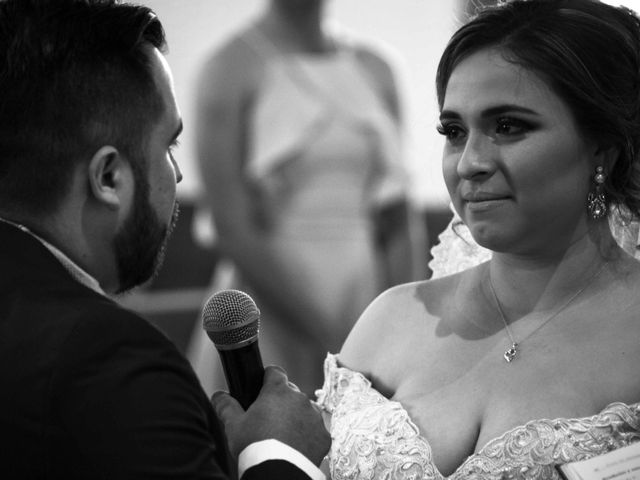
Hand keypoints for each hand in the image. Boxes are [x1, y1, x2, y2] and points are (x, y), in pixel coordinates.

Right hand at [211, 365, 330, 465]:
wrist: (278, 472)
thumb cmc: (254, 446)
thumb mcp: (234, 425)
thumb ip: (226, 406)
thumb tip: (218, 395)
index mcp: (278, 391)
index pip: (275, 372)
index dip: (268, 377)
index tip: (263, 386)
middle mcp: (299, 398)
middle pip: (291, 392)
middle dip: (281, 401)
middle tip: (269, 419)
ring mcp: (314, 416)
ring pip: (305, 409)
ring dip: (296, 416)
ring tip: (282, 435)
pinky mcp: (323, 435)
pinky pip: (315, 430)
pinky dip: (307, 435)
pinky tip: (296, 447)